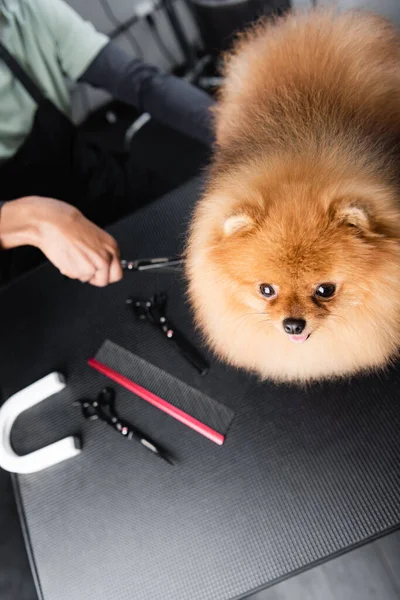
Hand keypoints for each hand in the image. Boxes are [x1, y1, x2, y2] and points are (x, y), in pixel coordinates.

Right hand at [0, 196, 122, 285]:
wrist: (53, 222)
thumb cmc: (69, 225)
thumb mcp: (94, 238)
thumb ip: (101, 253)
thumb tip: (102, 267)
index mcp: (112, 247)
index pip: (117, 274)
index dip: (106, 275)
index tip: (98, 273)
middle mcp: (106, 256)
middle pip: (105, 281)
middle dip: (94, 278)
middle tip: (83, 268)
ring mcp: (95, 265)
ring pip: (88, 279)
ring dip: (79, 272)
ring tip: (72, 257)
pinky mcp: (82, 270)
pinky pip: (76, 277)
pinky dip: (69, 271)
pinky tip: (66, 257)